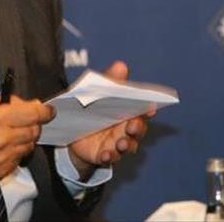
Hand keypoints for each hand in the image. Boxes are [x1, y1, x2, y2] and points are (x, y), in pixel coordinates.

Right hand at [0, 95, 54, 197]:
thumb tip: (27, 103)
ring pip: (29, 145)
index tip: (49, 110)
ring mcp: (1, 158)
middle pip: (34, 130)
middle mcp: (0, 139)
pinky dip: (16, 151)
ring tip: (10, 133)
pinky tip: (3, 146)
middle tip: (26, 120)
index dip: (44, 110)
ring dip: (25, 138)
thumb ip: (4, 101)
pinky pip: (19, 159)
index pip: (32, 113)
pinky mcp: (1, 171)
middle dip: (34, 123)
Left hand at [67, 60, 153, 178]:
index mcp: (127, 113)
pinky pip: (110, 158)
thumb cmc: (92, 109)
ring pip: (127, 146)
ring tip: (121, 143)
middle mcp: (125, 130)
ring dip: (126, 145)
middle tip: (133, 125)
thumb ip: (110, 81)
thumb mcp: (98, 93)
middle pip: (137, 130)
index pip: (142, 111)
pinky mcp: (104, 154)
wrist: (73, 131)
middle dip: (137, 128)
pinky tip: (106, 154)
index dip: (148, 109)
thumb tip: (121, 65)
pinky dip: (109, 156)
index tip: (151, 107)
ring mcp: (116, 143)